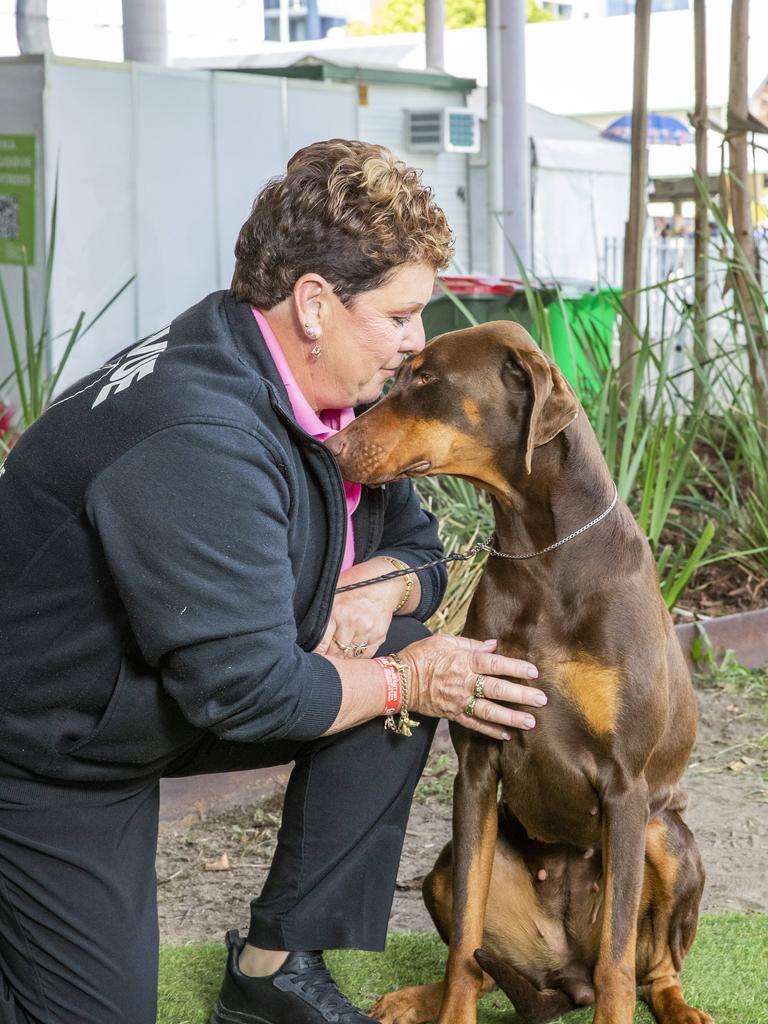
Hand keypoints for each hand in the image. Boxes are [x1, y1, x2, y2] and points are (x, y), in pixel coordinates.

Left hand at [313, 559, 405, 658]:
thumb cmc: (357, 583)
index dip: (313, 652)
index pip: (320, 644)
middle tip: (320, 656)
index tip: (309, 654)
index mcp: (337, 611)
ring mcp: (367, 632)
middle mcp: (353, 623)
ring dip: (340, 658)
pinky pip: (364, 656)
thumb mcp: (333, 589)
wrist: (386, 582)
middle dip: (326, 656)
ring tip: (334, 654)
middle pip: (334, 653)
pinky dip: (355, 657)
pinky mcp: (379, 637)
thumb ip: (319, 609)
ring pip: (348, 657)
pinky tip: (350, 651)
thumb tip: (302, 627)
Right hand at [399, 635, 545, 739]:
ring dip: (511, 717)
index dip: (515, 668)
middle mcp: (464, 682)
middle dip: (521, 695)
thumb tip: (493, 645)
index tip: (534, 672)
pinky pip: (474, 724)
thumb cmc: (421, 655)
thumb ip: (470, 644)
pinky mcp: (452, 714)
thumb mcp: (444, 640)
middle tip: (541, 700)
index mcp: (464, 661)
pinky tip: (506, 734)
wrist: (399, 680)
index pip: (495, 664)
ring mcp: (459, 701)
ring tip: (530, 722)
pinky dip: (490, 730)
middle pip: (497, 689)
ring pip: (489, 710)